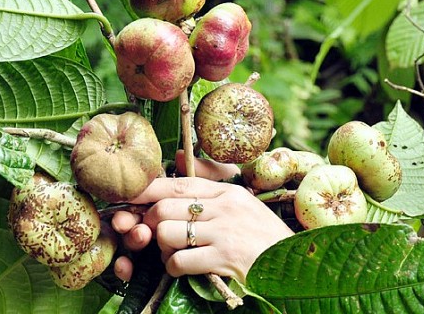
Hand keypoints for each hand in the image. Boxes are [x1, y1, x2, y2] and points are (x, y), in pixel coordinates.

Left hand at [111, 152, 292, 281]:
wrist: (292, 265)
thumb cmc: (263, 235)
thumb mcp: (243, 202)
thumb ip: (210, 181)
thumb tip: (176, 156)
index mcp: (229, 192)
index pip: (179, 184)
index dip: (149, 189)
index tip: (130, 194)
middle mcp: (225, 207)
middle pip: (166, 208)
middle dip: (152, 224)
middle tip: (156, 234)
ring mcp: (224, 232)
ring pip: (168, 233)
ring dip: (163, 248)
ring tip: (175, 252)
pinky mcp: (223, 258)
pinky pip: (179, 261)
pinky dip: (174, 267)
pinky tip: (184, 268)